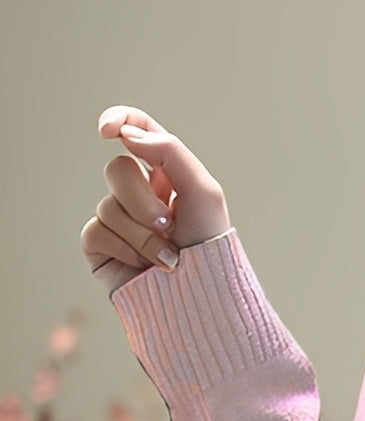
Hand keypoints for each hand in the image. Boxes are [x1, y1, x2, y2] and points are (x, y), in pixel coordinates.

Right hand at [82, 105, 232, 294]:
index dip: (119, 120)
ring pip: (108, 205)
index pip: (137, 132)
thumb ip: (169, 151)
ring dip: (143, 234)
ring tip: (169, 258)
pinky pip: (96, 231)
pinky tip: (146, 268)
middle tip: (169, 225)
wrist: (204, 300)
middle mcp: (140, 196)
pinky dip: (126, 249)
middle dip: (143, 199)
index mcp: (167, 178)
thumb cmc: (211, 249)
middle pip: (117, 169)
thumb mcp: (203, 192)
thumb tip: (128, 134)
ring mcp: (119, 222)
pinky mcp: (102, 248)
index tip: (108, 130)